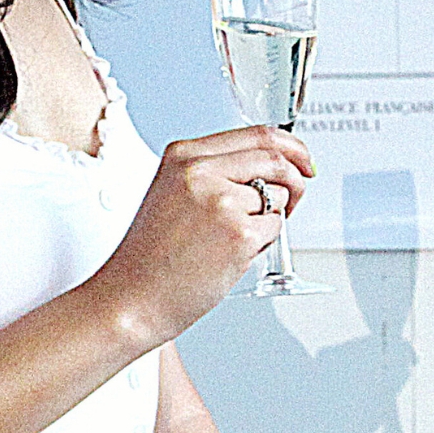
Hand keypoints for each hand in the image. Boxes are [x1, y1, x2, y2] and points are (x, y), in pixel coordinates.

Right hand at [86, 126, 316, 346]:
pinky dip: (264, 243)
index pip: (256, 133)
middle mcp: (201, 171)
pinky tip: (231, 256)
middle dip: (296, 179)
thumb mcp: (173, 193)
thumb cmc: (151, 256)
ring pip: (277, 197)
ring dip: (270, 218)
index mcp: (184, 155)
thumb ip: (215, 173)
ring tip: (231, 241)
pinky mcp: (240, 234)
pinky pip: (275, 228)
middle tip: (296, 196)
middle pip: (275, 159)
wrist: (130, 298)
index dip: (290, 146)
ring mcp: (222, 201)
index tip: (302, 159)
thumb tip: (270, 168)